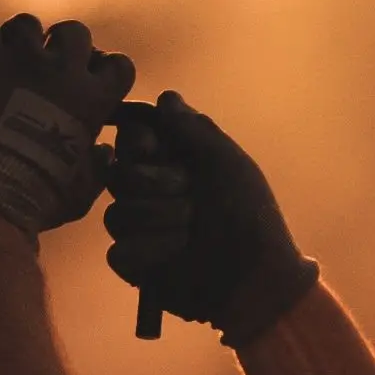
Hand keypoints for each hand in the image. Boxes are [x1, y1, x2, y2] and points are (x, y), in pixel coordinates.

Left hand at [0, 15, 128, 237]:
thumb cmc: (43, 194)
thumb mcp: (86, 186)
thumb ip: (98, 163)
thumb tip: (103, 151)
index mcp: (95, 97)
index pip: (119, 64)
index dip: (105, 71)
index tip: (93, 82)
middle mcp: (63, 67)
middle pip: (74, 31)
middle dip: (63, 45)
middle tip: (48, 66)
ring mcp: (19, 58)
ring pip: (27, 23)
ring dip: (21, 40)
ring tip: (9, 60)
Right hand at [96, 82, 317, 337]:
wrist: (257, 277)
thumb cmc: (251, 216)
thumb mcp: (230, 165)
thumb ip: (197, 130)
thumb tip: (166, 97)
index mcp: (171, 164)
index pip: (131, 138)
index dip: (135, 140)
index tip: (150, 146)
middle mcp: (149, 193)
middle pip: (118, 174)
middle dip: (155, 182)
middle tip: (189, 194)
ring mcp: (138, 229)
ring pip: (116, 214)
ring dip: (160, 219)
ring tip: (191, 229)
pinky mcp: (133, 264)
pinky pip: (119, 251)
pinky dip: (152, 250)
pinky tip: (177, 252)